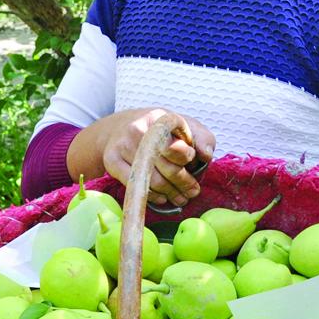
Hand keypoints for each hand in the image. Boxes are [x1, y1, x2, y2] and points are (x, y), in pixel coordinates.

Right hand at [100, 108, 215, 206]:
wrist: (122, 126)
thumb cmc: (161, 131)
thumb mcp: (186, 127)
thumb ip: (203, 139)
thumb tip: (206, 155)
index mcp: (160, 119)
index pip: (177, 145)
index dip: (187, 159)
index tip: (192, 164)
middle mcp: (138, 129)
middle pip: (166, 166)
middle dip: (184, 183)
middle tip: (193, 192)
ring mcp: (122, 145)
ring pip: (151, 179)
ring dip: (170, 193)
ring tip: (181, 198)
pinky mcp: (111, 161)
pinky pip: (135, 185)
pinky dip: (151, 195)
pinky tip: (162, 197)